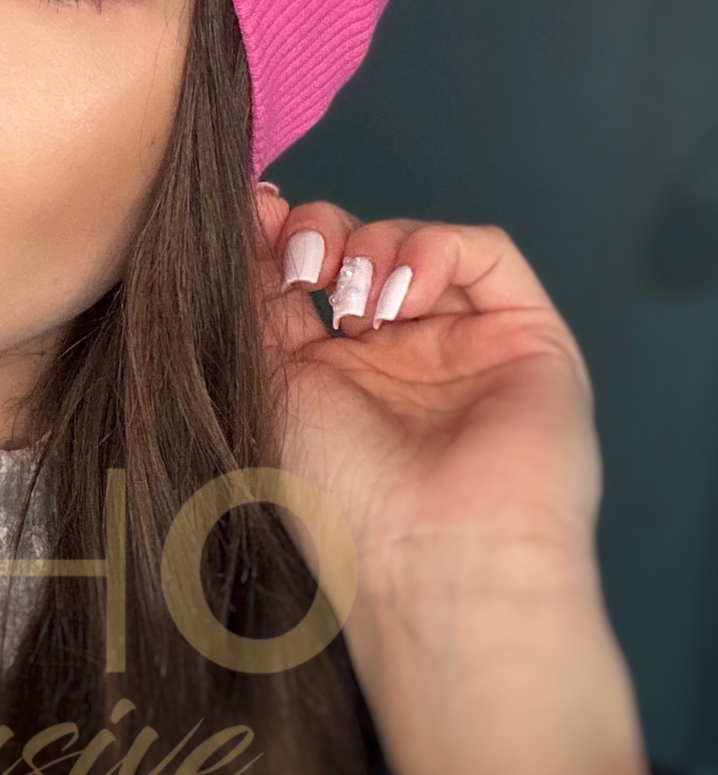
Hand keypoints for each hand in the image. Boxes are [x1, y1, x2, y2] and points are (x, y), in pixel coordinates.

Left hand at [252, 188, 657, 774]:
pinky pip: (486, 253)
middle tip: (305, 263)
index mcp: (336, 374)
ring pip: (419, 244)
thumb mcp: (271, 384)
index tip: (252, 213)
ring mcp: (464, 345)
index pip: (305, 276)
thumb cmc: (341, 497)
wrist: (434, 561)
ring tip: (358, 305)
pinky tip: (405, 295)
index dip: (276, 235)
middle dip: (321, 234)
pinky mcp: (526, 335)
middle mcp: (401, 357)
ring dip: (374, 248)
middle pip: (358, 249)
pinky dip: (436, 249)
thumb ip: (254, 301)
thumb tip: (248, 216)